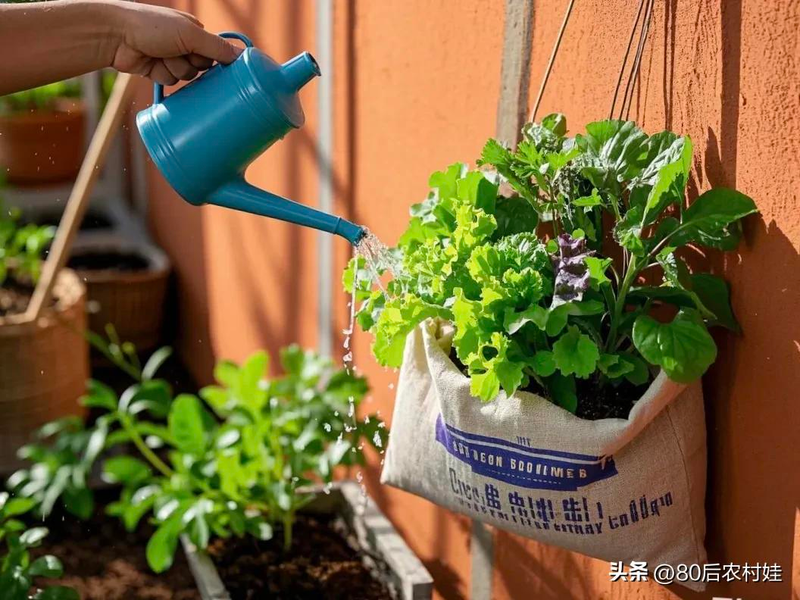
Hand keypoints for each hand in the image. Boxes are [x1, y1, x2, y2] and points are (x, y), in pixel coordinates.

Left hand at [108, 2, 241, 84]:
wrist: (115, 35)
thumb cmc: (153, 26)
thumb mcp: (191, 34)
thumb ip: (217, 48)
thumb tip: (243, 56)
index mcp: (194, 30)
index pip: (216, 52)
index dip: (216, 61)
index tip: (219, 68)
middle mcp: (184, 43)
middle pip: (203, 68)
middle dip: (192, 65)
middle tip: (181, 55)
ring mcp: (170, 57)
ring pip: (187, 76)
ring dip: (176, 70)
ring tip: (162, 57)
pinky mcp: (157, 70)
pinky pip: (171, 81)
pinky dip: (163, 75)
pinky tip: (153, 65)